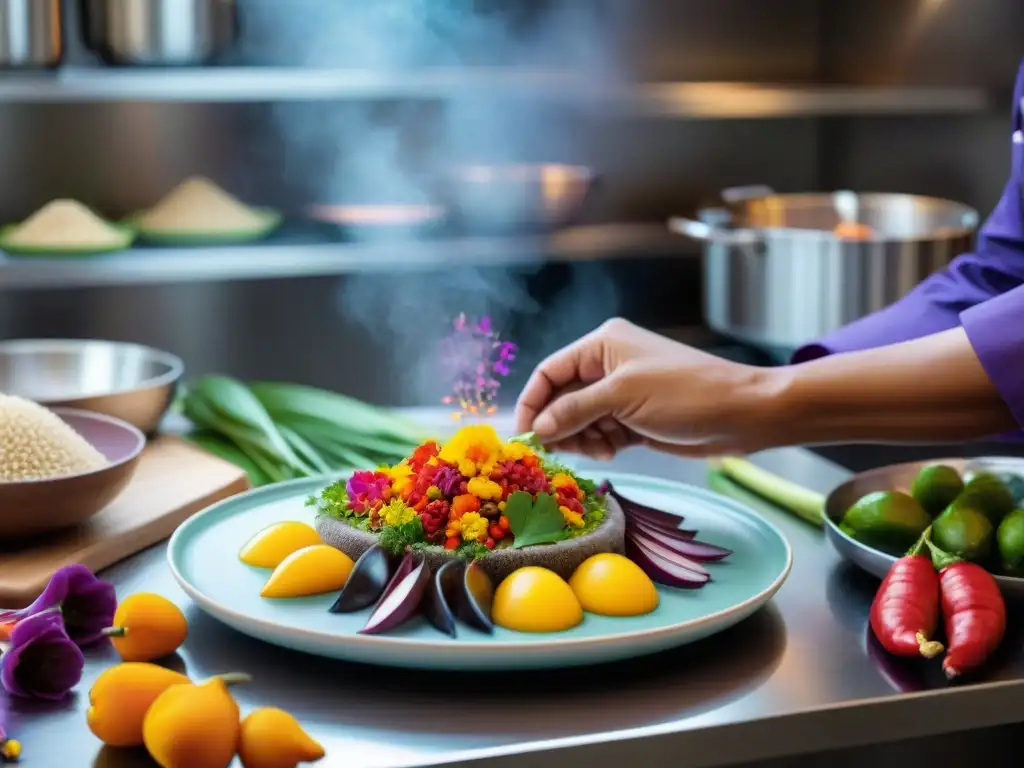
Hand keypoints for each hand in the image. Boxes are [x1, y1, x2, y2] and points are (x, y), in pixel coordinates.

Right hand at [514, 318, 778, 458]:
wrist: (740, 415)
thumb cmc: (685, 393)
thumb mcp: (622, 397)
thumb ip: (574, 410)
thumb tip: (537, 428)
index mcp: (602, 344)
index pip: (550, 371)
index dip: (532, 402)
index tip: (523, 435)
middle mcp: (608, 366)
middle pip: (562, 398)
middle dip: (558, 425)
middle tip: (557, 452)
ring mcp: (621, 393)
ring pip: (579, 419)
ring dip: (580, 438)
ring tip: (597, 450)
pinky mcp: (634, 419)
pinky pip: (600, 433)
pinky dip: (599, 445)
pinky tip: (610, 453)